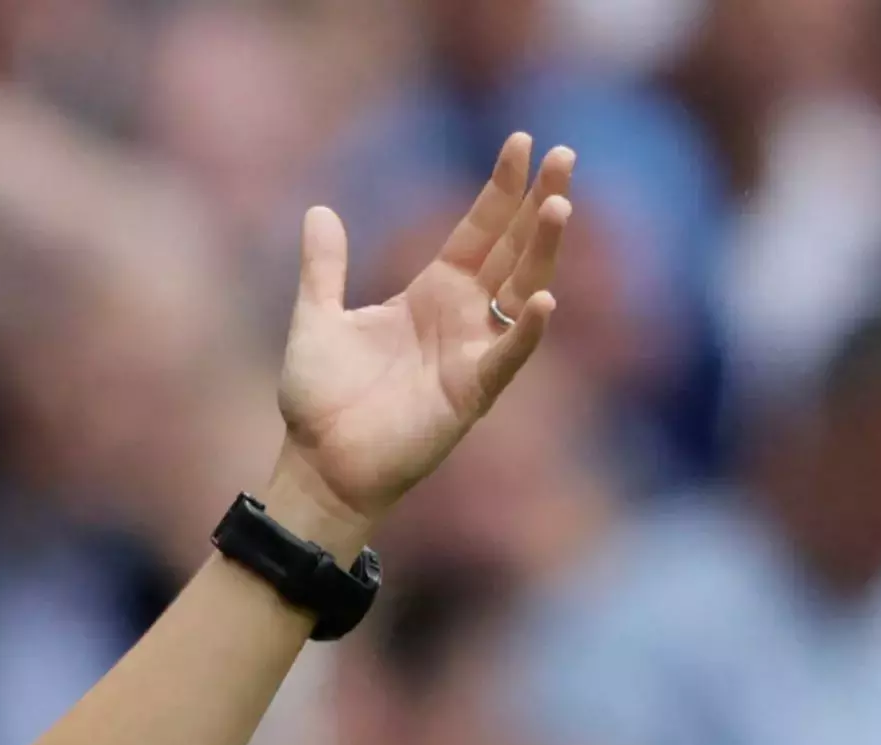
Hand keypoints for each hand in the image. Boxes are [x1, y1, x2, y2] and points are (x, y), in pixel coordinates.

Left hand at [273, 133, 571, 552]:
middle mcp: (463, 317)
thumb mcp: (316, 320)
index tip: (522, 142)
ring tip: (560, 205)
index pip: (478, 229)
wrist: (318, 465)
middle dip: (538, 202)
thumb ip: (323, 268)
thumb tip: (319, 210)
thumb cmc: (320, 400)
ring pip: (522, 292)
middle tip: (563, 153)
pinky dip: (528, 332)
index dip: (500, 189)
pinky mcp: (472, 394)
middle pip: (512, 249)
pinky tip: (546, 299)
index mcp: (431, 293)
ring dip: (543, 251)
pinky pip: (508, 357)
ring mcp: (473, 353)